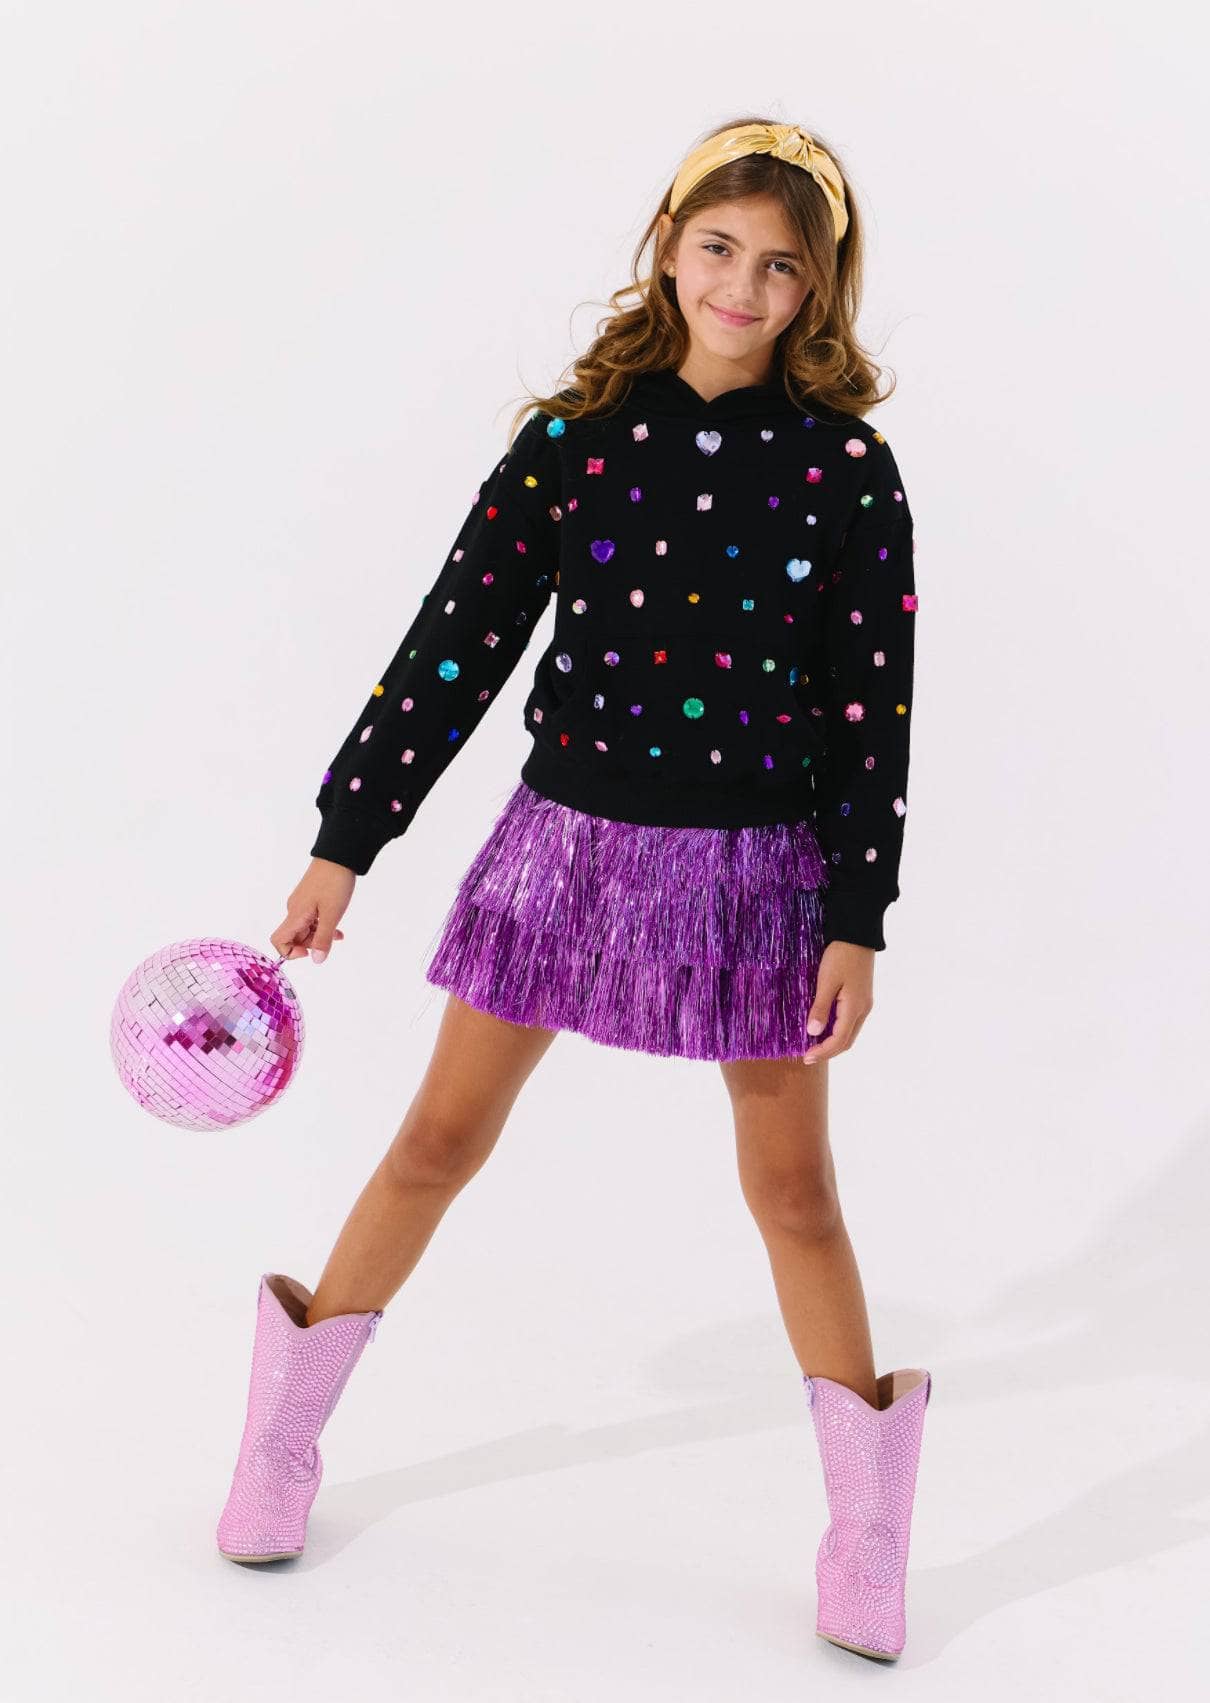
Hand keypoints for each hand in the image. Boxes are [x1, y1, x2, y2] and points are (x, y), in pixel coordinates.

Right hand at [271, 857, 356, 962]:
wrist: (338, 856)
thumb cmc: (334, 882)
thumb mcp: (332, 915)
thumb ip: (324, 939)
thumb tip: (317, 961)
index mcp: (295, 914)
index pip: (278, 940)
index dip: (290, 952)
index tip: (309, 952)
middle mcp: (294, 910)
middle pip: (294, 937)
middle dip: (311, 944)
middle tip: (330, 941)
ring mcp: (301, 903)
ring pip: (304, 928)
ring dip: (319, 935)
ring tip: (338, 934)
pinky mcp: (309, 898)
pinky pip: (311, 919)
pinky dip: (322, 925)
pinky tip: (337, 927)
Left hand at [801, 941, 874, 1062]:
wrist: (857, 934)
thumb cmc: (840, 955)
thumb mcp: (826, 981)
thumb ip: (820, 1007)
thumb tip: (813, 1032)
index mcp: (855, 1008)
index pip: (839, 1040)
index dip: (823, 1052)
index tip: (806, 1057)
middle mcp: (862, 1009)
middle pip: (846, 1041)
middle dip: (828, 1051)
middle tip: (808, 1055)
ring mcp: (864, 1003)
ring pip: (849, 1032)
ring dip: (833, 1042)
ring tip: (814, 1044)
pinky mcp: (861, 996)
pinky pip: (849, 1021)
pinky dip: (837, 1030)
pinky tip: (824, 1027)